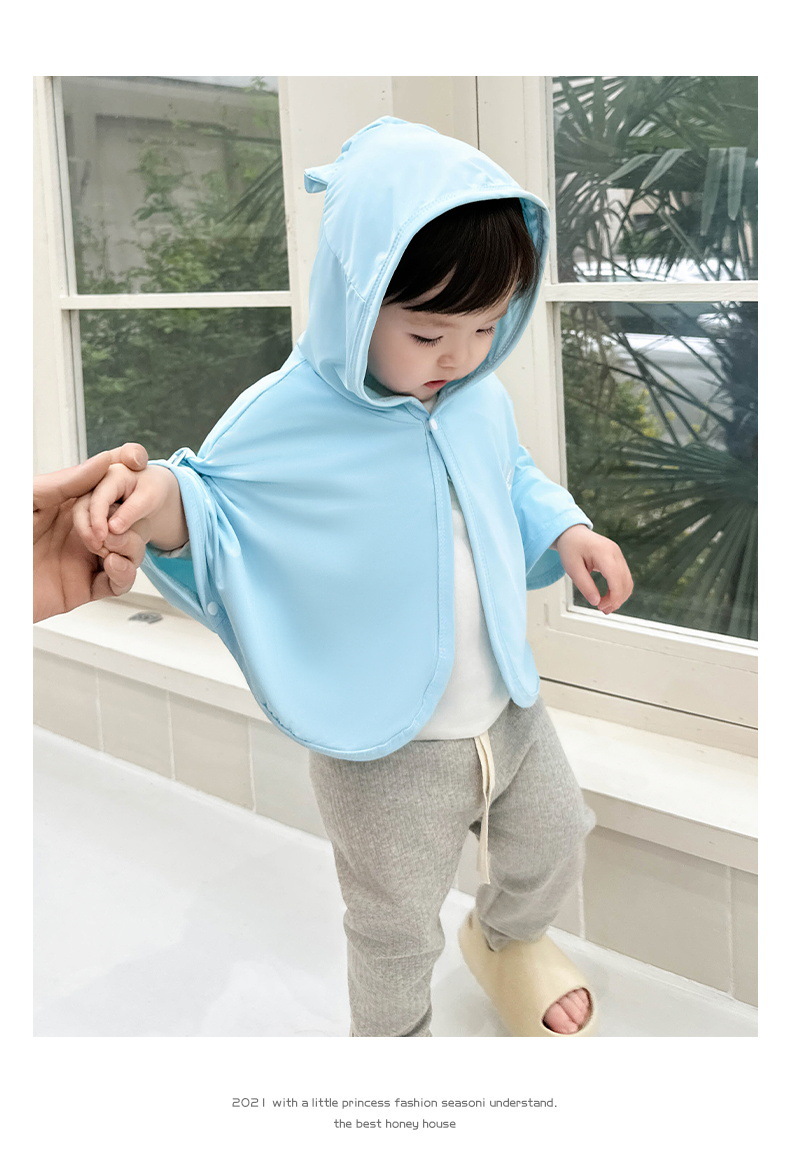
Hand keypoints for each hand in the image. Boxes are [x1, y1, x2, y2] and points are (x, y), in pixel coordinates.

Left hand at [33, 444, 148, 622]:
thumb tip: (103, 461)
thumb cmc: (3, 535)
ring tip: (108, 546)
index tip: (136, 466)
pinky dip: (124, 573)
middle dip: (128, 521)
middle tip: (110, 526)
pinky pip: (118, 582)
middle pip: (125, 522)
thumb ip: (69, 481)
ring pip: (129, 551)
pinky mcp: (85, 588)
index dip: (123, 480)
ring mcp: (84, 560)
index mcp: (66, 507)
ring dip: (129, 547)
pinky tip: (112, 564)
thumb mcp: (33, 499)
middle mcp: (79, 533)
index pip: (107, 491)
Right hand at [72, 463, 177, 555]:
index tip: (101, 538)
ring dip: (87, 534)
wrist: (150, 489)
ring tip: (101, 550)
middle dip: (87, 529)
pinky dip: (92, 535)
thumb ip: (132, 511)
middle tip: (99, 548)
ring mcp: (91, 495)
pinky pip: (85, 522)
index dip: (98, 519)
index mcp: (113, 475)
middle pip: (81, 506)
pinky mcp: (90, 507)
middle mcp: (96, 483)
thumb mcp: (150, 498)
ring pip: (80, 516)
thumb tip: (113, 528)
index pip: (99, 497)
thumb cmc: (153, 490)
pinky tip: (101, 548)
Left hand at [553, 525, 633, 614]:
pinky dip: (619, 590)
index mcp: (603, 552)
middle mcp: (615, 553)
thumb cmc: (571, 548)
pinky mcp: (618, 559)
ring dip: (620, 596)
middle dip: (617, 599)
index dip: (613, 596)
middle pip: (625, 581)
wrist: (573, 533)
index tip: (601, 606)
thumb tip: (596, 602)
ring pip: (627, 581)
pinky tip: (610, 598)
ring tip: (606, 607)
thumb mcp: (572, 568)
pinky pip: (624, 577)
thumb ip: (584, 585)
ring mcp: (619, 555)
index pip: (616, 578)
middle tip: (603, 610)